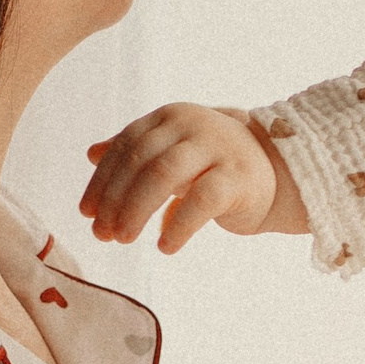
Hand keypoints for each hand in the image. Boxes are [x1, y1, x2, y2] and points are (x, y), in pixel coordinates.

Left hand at [81, 103, 302, 252]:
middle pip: (140, 160)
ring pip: (164, 175)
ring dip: (137, 210)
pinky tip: (165, 246)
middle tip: (102, 234)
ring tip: (124, 239)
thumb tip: (90, 153)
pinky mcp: (239, 176)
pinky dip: (178, 226)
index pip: (126, 145)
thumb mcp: (173, 151)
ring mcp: (217, 147)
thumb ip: (134, 151)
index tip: (86, 212)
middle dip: (115, 200)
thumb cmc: (216, 163)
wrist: (278, 171)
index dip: (102, 180)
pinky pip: (201, 201)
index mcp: (170, 117)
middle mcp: (191, 124)